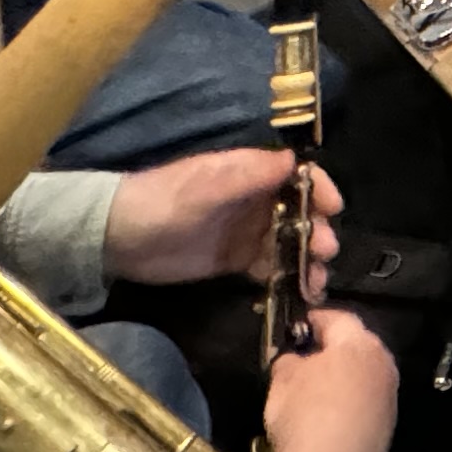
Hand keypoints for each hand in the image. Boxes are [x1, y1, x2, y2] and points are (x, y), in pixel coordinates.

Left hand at [106, 149, 348, 290]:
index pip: (296, 175)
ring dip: (306, 258)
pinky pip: (269, 265)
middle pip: (299, 211)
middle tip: (323, 253)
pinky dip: (286, 275)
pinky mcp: (234, 259)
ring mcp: (245, 231)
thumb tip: (294, 160)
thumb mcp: (204, 188)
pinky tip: (298, 291)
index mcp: (248, 173)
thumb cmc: (161, 203)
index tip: (333, 209)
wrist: (117, 239)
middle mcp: (253, 200)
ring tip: (315, 282)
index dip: (319, 188)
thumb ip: (248, 176)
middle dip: (317, 230)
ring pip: (288, 241)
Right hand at [258, 300, 397, 451]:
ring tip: (316, 392)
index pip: (340, 319)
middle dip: (335, 350)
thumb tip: (294, 361)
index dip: (318, 319)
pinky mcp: (387, 431)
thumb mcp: (283, 380)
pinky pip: (366, 408)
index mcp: (360, 345)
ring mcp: (389, 400)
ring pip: (366, 380)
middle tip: (309, 357)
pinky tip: (329, 422)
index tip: (302, 323)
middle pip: (359, 348)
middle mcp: (383, 367)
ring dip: (345, 381)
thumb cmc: (304, 414)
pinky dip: (350, 408)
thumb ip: (289, 362)